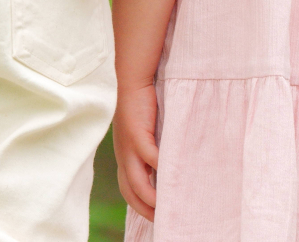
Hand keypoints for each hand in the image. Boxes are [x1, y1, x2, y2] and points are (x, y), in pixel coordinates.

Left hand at [114, 80, 161, 217]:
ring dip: (153, 197)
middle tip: (164, 220)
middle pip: (131, 191)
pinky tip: (175, 176)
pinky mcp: (135, 133)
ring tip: (169, 207)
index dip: (141, 207)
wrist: (132, 78)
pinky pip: (149, 157)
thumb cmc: (145, 105)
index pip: (129, 190)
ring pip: (137, 180)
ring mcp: (127, 145)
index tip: (158, 218)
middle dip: (145, 209)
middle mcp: (123, 154)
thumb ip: (157, 152)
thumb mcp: (150, 133)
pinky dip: (161, 169)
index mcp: (125, 156)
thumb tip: (173, 169)